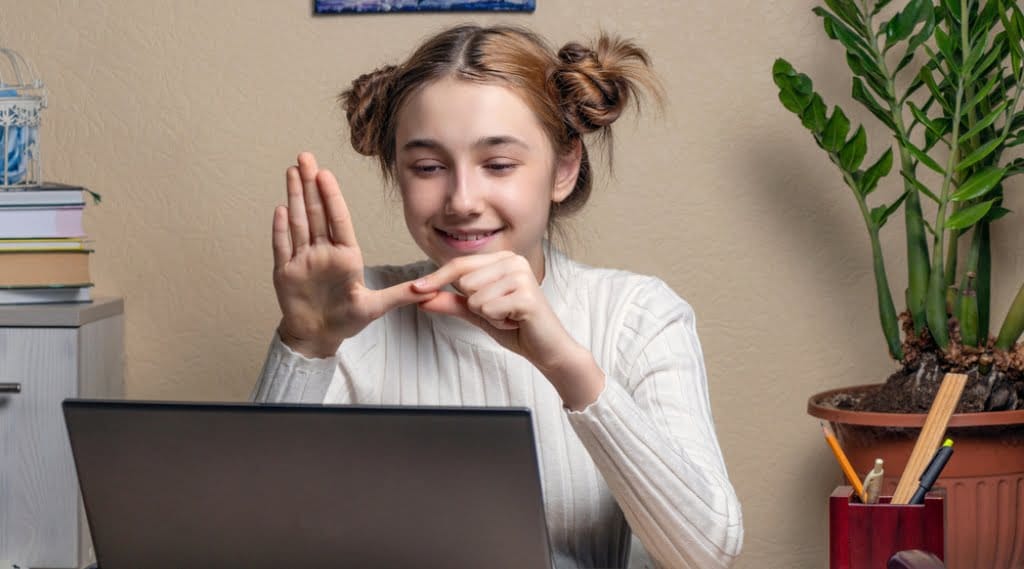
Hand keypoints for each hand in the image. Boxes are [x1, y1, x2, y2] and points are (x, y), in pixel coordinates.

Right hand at [272, 152, 435, 357]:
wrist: (318, 336)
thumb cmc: (347, 319)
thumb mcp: (377, 307)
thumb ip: (400, 295)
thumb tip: (429, 290)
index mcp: (346, 255)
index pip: (338, 219)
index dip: (332, 196)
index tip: (326, 174)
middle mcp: (323, 252)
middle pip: (316, 213)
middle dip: (310, 184)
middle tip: (306, 157)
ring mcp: (303, 260)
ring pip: (299, 223)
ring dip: (295, 197)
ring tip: (292, 171)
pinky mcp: (286, 272)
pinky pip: (282, 246)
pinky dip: (281, 229)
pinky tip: (281, 209)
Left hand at [414, 253, 602, 404]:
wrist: (547, 349)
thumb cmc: (516, 327)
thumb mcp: (478, 313)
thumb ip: (452, 303)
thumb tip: (422, 298)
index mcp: (503, 259)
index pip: (460, 266)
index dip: (436, 279)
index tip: (414, 289)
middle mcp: (513, 261)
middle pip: (464, 282)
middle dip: (476, 305)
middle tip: (500, 312)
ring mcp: (521, 275)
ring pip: (474, 297)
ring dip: (487, 315)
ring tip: (509, 317)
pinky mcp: (525, 294)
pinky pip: (487, 308)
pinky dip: (497, 321)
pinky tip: (516, 321)